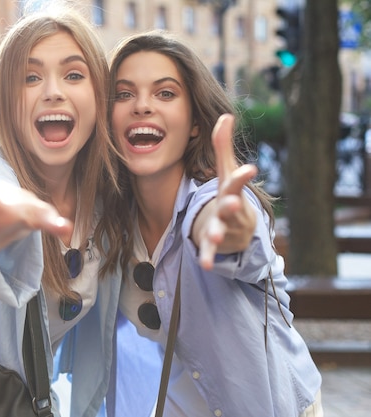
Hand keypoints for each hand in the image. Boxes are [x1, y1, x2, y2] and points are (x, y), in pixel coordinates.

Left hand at [192, 114, 257, 269]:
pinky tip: (206, 264)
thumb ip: (223, 146)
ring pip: (222, 230)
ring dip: (218, 233)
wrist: (240, 227)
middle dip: (231, 205)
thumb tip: (225, 115)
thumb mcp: (226, 171)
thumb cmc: (230, 193)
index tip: (251, 168)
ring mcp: (226, 228)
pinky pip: (211, 251)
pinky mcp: (215, 244)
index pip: (237, 182)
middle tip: (231, 202)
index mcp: (232, 191)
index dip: (243, 176)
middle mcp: (232, 210)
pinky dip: (208, 257)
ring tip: (215, 236)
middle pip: (231, 207)